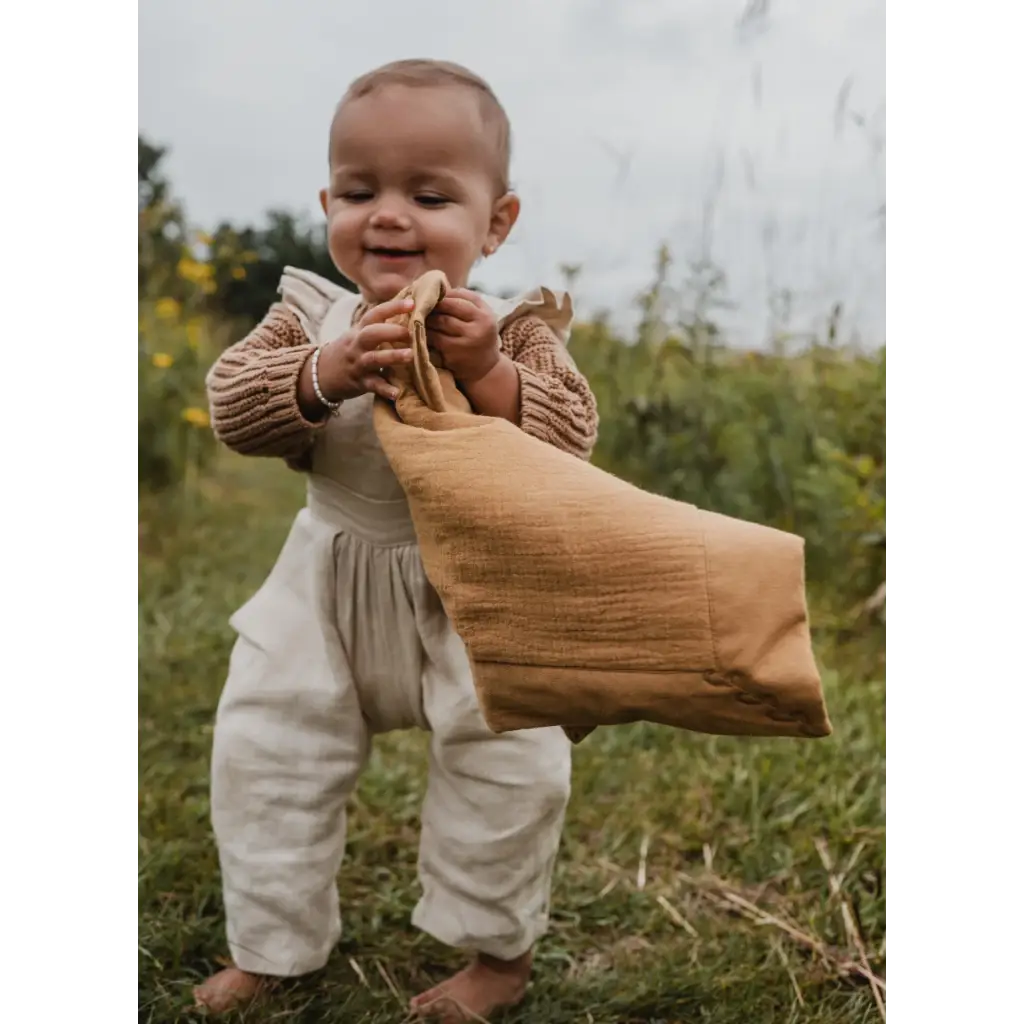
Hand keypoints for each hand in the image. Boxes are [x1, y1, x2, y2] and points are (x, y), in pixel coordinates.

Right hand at [299, 297, 413, 416]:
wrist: (321, 373)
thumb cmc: (350, 350)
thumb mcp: (359, 334)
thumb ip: (380, 326)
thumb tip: (410, 313)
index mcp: (359, 330)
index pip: (375, 314)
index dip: (392, 307)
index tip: (412, 303)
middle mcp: (357, 345)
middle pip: (371, 333)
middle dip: (392, 331)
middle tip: (411, 333)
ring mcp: (358, 364)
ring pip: (374, 358)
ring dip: (393, 356)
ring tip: (411, 355)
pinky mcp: (360, 383)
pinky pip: (373, 385)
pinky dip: (385, 389)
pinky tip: (397, 393)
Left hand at [425, 288, 500, 384]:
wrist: (486, 369)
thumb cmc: (482, 336)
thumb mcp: (483, 315)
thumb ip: (468, 299)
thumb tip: (444, 286)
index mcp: (485, 317)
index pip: (459, 300)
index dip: (443, 297)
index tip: (432, 295)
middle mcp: (476, 330)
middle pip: (446, 313)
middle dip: (432, 308)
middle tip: (420, 304)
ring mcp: (464, 344)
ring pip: (438, 326)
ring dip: (426, 320)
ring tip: (418, 315)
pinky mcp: (452, 356)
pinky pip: (434, 340)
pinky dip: (425, 334)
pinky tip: (419, 330)